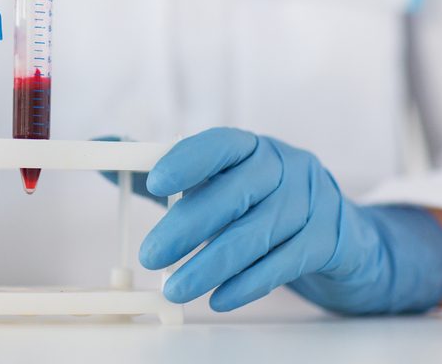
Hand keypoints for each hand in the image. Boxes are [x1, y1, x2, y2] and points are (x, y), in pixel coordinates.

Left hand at [140, 128, 441, 313]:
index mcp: (253, 148)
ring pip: (257, 234)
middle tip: (150, 254)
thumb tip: (102, 154)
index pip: (221, 144)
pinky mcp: (328, 240)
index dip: (188, 160)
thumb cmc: (259, 204)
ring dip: (211, 264)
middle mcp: (286, 168)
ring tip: (175, 288)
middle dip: (188, 226)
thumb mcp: (214, 183)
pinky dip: (247, 284)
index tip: (155, 182)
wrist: (338, 235)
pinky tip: (218, 298)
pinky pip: (284, 263)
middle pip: (235, 193)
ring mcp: (312, 203)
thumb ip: (160, 170)